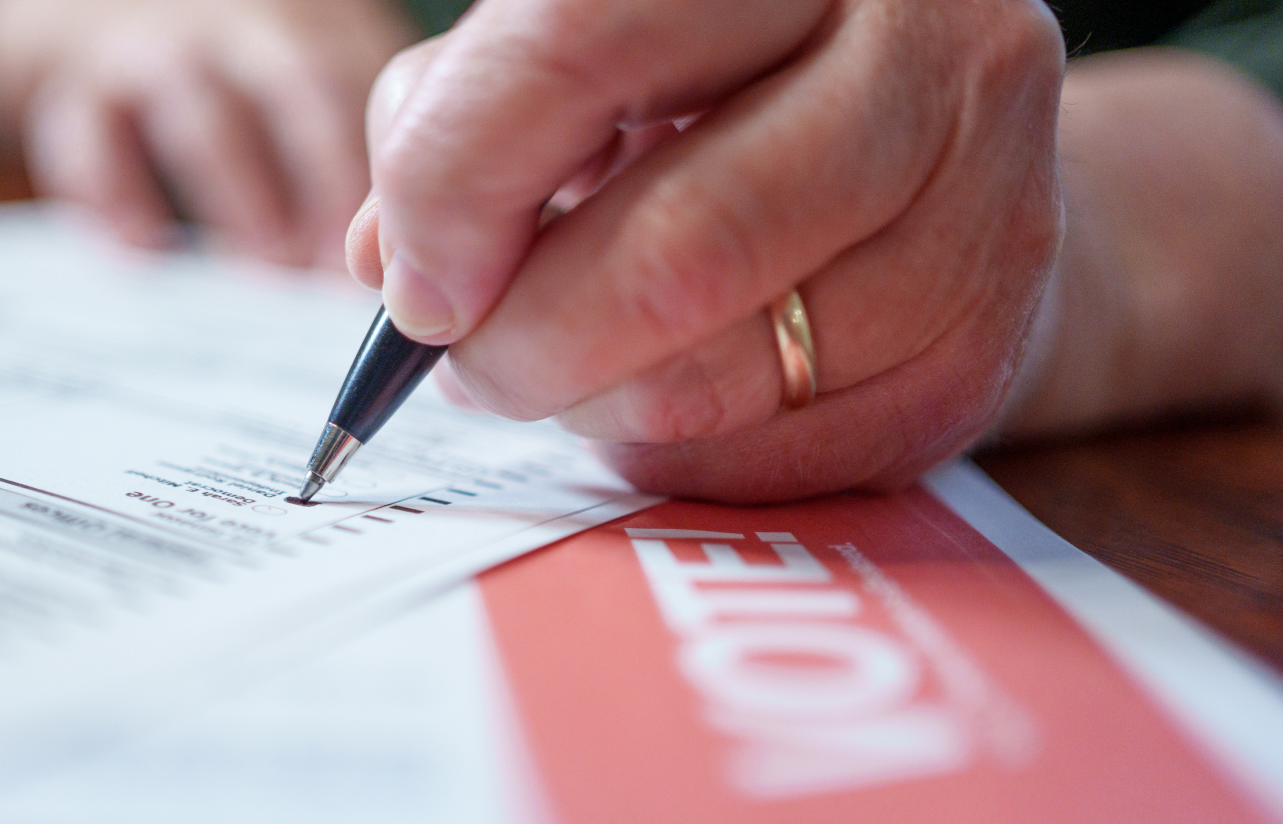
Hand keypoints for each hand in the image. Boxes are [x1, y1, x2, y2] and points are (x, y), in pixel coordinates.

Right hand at [0, 0, 414, 267]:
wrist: (78, 0)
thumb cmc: (227, 61)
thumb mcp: (300, 63)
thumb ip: (347, 138)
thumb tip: (398, 261)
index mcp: (310, 22)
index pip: (364, 88)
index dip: (385, 171)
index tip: (398, 256)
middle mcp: (236, 23)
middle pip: (297, 88)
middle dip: (326, 179)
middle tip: (341, 265)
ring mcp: (153, 48)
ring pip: (200, 116)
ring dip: (240, 196)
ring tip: (270, 265)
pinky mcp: (70, 84)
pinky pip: (88, 140)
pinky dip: (116, 200)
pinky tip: (146, 255)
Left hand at [347, 0, 1066, 500]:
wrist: (936, 155)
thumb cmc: (726, 97)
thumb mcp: (594, 59)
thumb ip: (469, 118)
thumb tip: (396, 255)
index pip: (577, 45)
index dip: (456, 178)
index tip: (412, 274)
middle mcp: (928, 52)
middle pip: (673, 253)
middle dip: (519, 343)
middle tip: (471, 357)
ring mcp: (987, 208)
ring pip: (717, 379)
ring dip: (590, 404)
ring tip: (568, 366)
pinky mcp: (984, 352)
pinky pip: (772, 462)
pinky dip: (669, 451)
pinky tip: (658, 398)